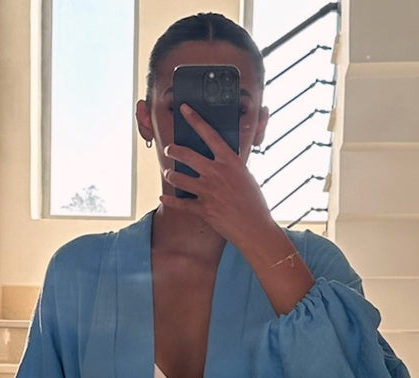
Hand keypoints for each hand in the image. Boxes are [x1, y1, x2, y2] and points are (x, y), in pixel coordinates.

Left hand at [160, 103, 275, 248]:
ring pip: (178, 177)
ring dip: (170, 174)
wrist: (255, 228)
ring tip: (169, 173)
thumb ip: (231, 165)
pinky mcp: (203, 209)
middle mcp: (216, 173)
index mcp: (230, 161)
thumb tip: (222, 158)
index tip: (184, 108)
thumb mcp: (246, 176)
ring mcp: (208, 191)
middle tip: (170, 150)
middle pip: (185, 154)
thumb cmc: (254, 203)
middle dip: (173, 150)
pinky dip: (170, 201)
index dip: (195, 119)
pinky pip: (180, 203)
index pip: (209, 134)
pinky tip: (164, 198)